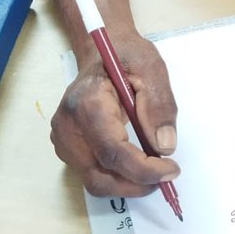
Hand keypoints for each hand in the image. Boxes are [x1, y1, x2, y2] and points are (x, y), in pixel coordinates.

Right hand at [50, 29, 179, 197]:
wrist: (102, 49)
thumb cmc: (126, 55)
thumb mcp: (152, 69)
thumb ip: (159, 107)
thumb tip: (165, 147)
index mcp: (87, 103)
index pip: (113, 151)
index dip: (144, 169)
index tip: (171, 170)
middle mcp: (67, 125)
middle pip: (100, 175)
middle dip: (137, 184)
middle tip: (167, 176)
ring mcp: (63, 138)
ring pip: (94, 180)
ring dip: (128, 184)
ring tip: (155, 169)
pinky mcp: (66, 146)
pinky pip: (92, 173)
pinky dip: (117, 176)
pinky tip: (137, 162)